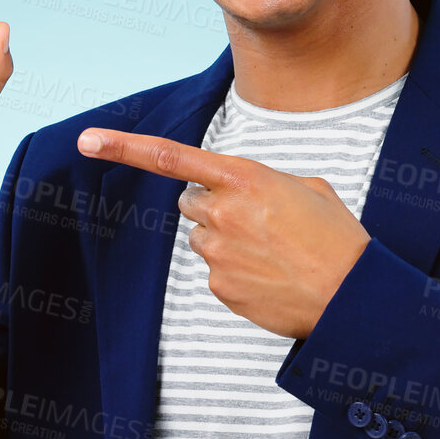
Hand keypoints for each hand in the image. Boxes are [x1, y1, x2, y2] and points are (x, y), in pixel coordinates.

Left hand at [76, 127, 369, 338]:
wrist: (352, 298)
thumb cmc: (338, 239)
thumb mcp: (310, 189)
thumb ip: (265, 182)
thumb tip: (245, 194)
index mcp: (245, 178)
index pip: (170, 157)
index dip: (123, 146)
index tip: (86, 140)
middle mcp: (223, 212)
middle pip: (190, 202)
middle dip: (214, 207)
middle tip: (258, 222)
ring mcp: (217, 253)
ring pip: (203, 238)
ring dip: (227, 241)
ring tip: (273, 253)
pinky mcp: (219, 287)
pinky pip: (216, 272)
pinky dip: (237, 273)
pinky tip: (270, 277)